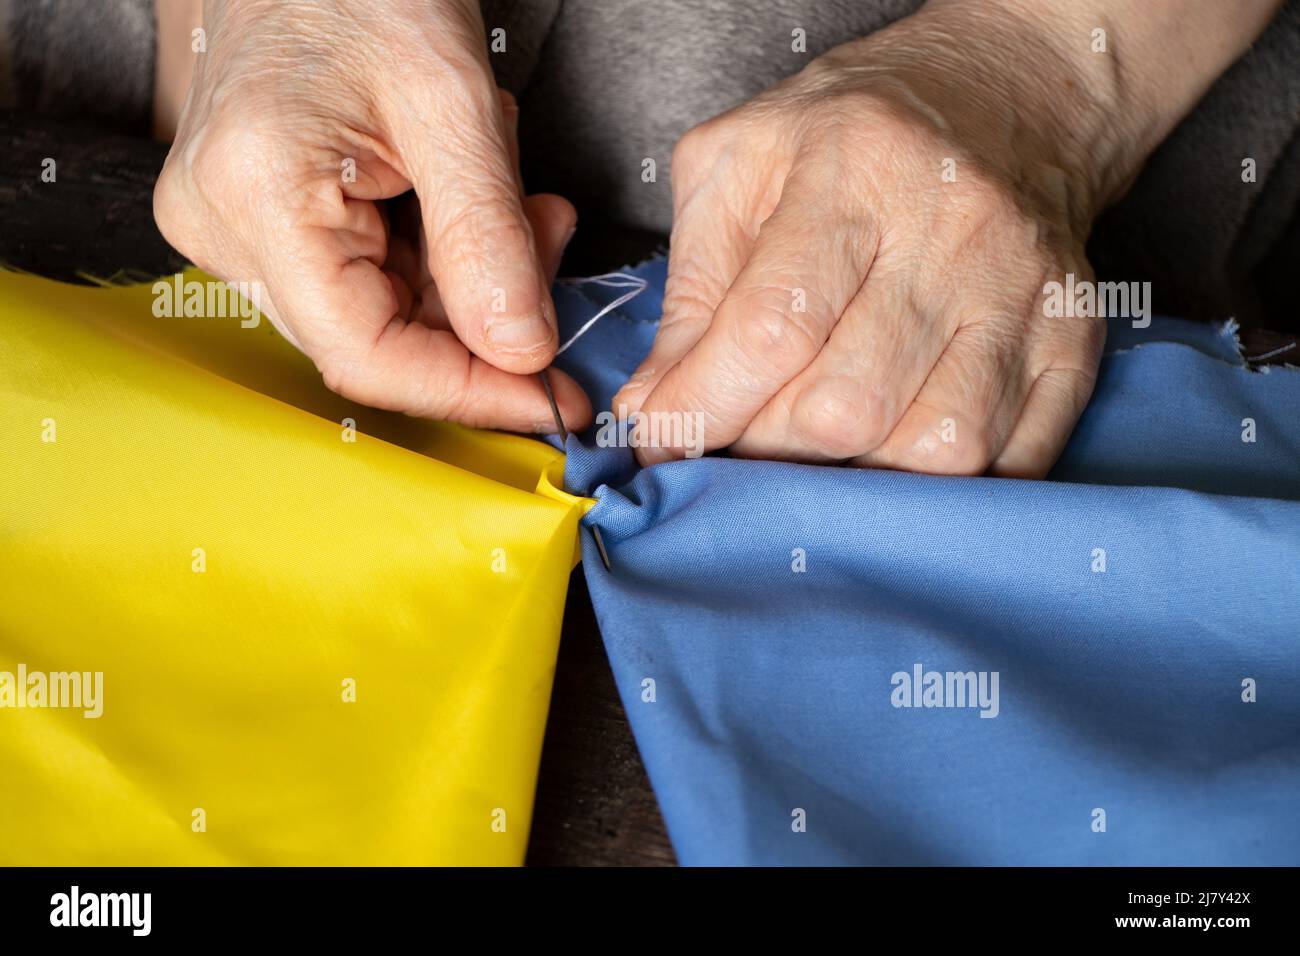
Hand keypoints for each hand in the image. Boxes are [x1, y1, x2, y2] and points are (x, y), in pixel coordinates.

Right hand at [154, 0, 590, 431]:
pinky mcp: (262, 221)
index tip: (553, 395)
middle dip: (484, 317)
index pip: (366, 354)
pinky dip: (442, 254)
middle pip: (376, 339)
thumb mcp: (453, 102)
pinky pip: (368, 276)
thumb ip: (486, 237)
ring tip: (521, 200)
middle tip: (552, 243)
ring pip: (381, 313)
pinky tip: (478, 195)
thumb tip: (522, 353)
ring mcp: (235, 227)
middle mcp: (224, 226)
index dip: (469, 389)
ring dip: (471, 279)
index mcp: (255, 193)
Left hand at [616, 0, 1119, 475]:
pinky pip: (1011, 460)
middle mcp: (953, 233)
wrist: (1006, 95)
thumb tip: (653, 406)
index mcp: (854, 171)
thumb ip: (691, 290)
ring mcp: (1025, 294)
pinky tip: (888, 454)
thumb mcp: (737, 167)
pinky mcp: (1073, 342)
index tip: (663, 438)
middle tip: (742, 432)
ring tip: (814, 444)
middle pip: (849, 406)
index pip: (772, 327)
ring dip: (853, 478)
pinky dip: (938, 489)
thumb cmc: (852, 133)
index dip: (704, 406)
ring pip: (934, 450)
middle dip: (769, 447)